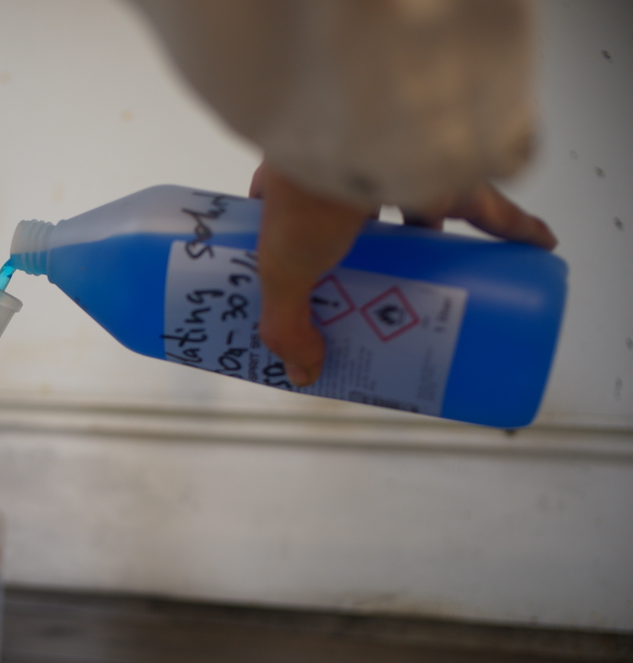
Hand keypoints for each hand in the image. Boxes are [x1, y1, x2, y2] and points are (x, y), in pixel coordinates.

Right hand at [248, 162, 557, 386]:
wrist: (356, 137)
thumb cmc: (308, 194)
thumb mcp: (284, 273)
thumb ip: (288, 326)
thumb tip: (304, 372)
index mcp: (294, 189)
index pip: (292, 219)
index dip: (298, 248)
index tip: (308, 281)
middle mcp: (347, 174)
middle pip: (363, 223)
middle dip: (373, 254)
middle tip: (377, 293)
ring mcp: (398, 171)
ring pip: (425, 214)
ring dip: (437, 244)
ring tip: (443, 278)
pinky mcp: (446, 174)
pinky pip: (490, 208)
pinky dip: (514, 227)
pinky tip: (533, 247)